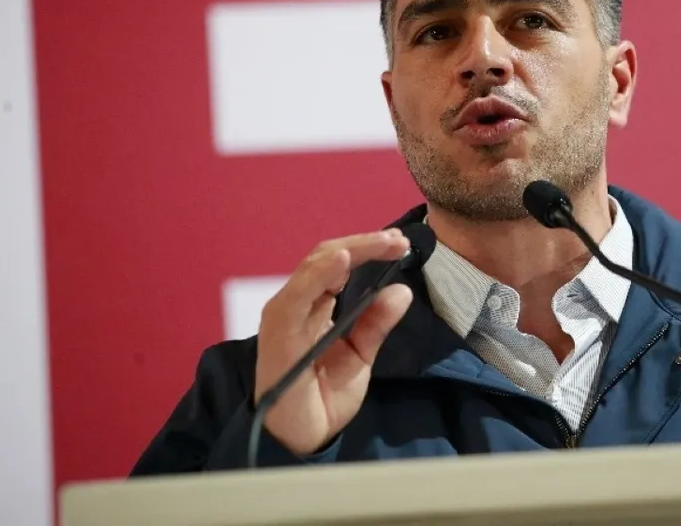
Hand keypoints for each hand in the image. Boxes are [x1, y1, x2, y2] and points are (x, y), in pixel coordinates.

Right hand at [254, 229, 413, 454]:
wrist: (302, 439)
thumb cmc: (323, 397)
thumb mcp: (360, 356)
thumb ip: (376, 323)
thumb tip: (402, 290)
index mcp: (315, 305)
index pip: (340, 264)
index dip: (369, 249)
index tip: (401, 244)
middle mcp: (297, 303)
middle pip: (328, 257)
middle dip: (365, 244)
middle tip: (398, 240)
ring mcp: (285, 314)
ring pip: (315, 267)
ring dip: (350, 251)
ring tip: (382, 243)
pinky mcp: (278, 331)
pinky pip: (298, 295)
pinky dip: (320, 274)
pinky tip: (342, 261)